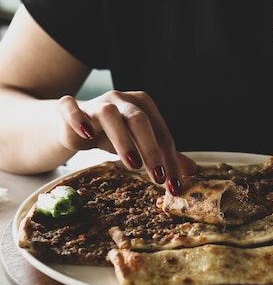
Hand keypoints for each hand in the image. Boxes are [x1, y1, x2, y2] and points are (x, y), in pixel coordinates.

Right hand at [57, 90, 197, 194]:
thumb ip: (163, 155)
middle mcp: (120, 99)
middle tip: (158, 177)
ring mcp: (94, 102)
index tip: (174, 185)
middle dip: (151, 149)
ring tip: (132, 165)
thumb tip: (192, 172)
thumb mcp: (139, 144)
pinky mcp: (69, 108)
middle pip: (139, 120)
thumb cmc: (113, 133)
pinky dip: (77, 118)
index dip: (169, 159)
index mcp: (142, 105)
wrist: (74, 124)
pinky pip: (70, 107)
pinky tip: (86, 135)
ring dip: (122, 139)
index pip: (161, 132)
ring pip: (109, 114)